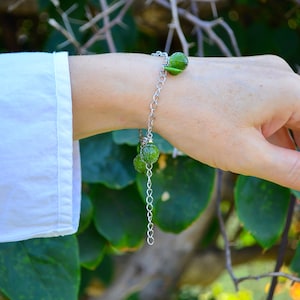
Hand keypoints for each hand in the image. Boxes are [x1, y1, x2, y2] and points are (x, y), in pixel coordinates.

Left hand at [155, 55, 299, 188]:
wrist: (151, 91)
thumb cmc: (195, 121)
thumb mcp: (246, 154)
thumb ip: (291, 170)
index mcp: (291, 90)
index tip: (290, 174)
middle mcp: (279, 74)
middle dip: (292, 151)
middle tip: (282, 177)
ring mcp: (258, 72)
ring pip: (284, 113)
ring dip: (279, 141)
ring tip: (256, 161)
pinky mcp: (240, 76)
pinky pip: (264, 105)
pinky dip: (264, 128)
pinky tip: (249, 144)